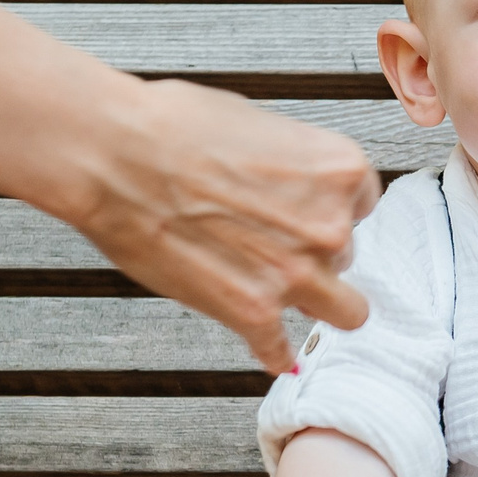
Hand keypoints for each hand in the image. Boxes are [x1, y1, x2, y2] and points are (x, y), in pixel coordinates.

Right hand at [72, 79, 379, 374]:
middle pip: (346, 255)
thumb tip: (292, 187)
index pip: (362, 206)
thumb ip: (293, 168)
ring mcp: (295, 276)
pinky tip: (264, 342)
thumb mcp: (260, 125)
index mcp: (341, 173)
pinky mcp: (253, 313)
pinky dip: (272, 350)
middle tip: (270, 242)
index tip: (301, 212)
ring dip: (312, 302)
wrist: (115, 155)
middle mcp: (330, 227)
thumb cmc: (174, 126)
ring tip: (275, 289)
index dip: (327, 210)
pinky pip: (281, 351)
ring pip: (344, 312)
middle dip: (313, 252)